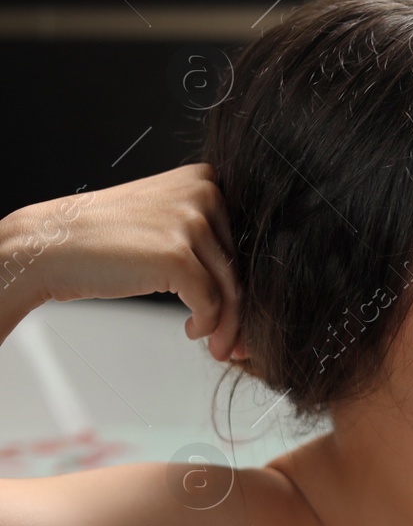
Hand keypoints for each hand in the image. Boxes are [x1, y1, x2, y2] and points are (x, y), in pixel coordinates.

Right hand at [1, 164, 244, 361]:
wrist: (50, 245)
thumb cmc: (103, 238)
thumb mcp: (164, 218)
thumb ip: (205, 235)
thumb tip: (243, 282)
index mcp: (205, 179)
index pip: (242, 239)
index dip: (249, 280)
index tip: (247, 311)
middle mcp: (205, 193)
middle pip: (239, 264)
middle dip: (239, 309)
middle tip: (237, 340)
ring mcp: (191, 222)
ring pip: (229, 287)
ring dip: (227, 325)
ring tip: (219, 346)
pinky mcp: (178, 255)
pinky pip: (210, 301)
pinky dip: (208, 324)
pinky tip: (194, 330)